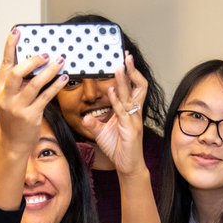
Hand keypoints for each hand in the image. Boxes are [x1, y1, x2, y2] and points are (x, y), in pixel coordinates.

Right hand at [0, 29, 67, 154]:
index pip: (5, 64)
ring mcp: (17, 108)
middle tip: (45, 55)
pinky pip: (46, 97)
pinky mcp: (30, 116)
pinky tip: (63, 78)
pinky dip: (56, 86)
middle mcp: (5, 98)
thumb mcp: (8, 99)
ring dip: (49, 71)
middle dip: (32, 61)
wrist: (14, 144)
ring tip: (59, 62)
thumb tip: (33, 62)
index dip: (10, 47)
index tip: (16, 32)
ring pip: (34, 84)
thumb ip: (16, 83)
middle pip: (17, 73)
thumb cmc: (14, 119)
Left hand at [82, 52, 148, 175]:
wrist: (128, 166)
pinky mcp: (131, 129)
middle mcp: (134, 112)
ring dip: (125, 81)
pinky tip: (112, 92)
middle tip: (127, 57)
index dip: (129, 74)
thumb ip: (94, 124)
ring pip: (132, 96)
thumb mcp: (102, 133)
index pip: (132, 88)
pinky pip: (123, 112)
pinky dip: (117, 101)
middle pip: (138, 86)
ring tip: (120, 67)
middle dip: (132, 71)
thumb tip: (85, 116)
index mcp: (129, 111)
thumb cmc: (118, 148)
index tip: (124, 60)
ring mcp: (134, 120)